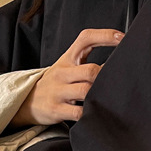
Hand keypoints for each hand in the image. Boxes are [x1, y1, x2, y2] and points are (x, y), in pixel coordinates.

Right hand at [9, 28, 124, 128]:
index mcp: (67, 59)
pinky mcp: (56, 109)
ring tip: (107, 99)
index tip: (122, 38)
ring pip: (86, 91)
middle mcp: (62, 72)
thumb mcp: (67, 67)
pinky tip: (95, 114)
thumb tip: (116, 63)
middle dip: (105, 77)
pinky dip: (90, 114)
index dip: (105, 36)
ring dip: (99, 95)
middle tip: (114, 83)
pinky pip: (79, 113)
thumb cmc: (56, 84)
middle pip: (90, 70)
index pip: (85, 39)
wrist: (27, 101)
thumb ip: (87, 63)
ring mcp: (58, 91)